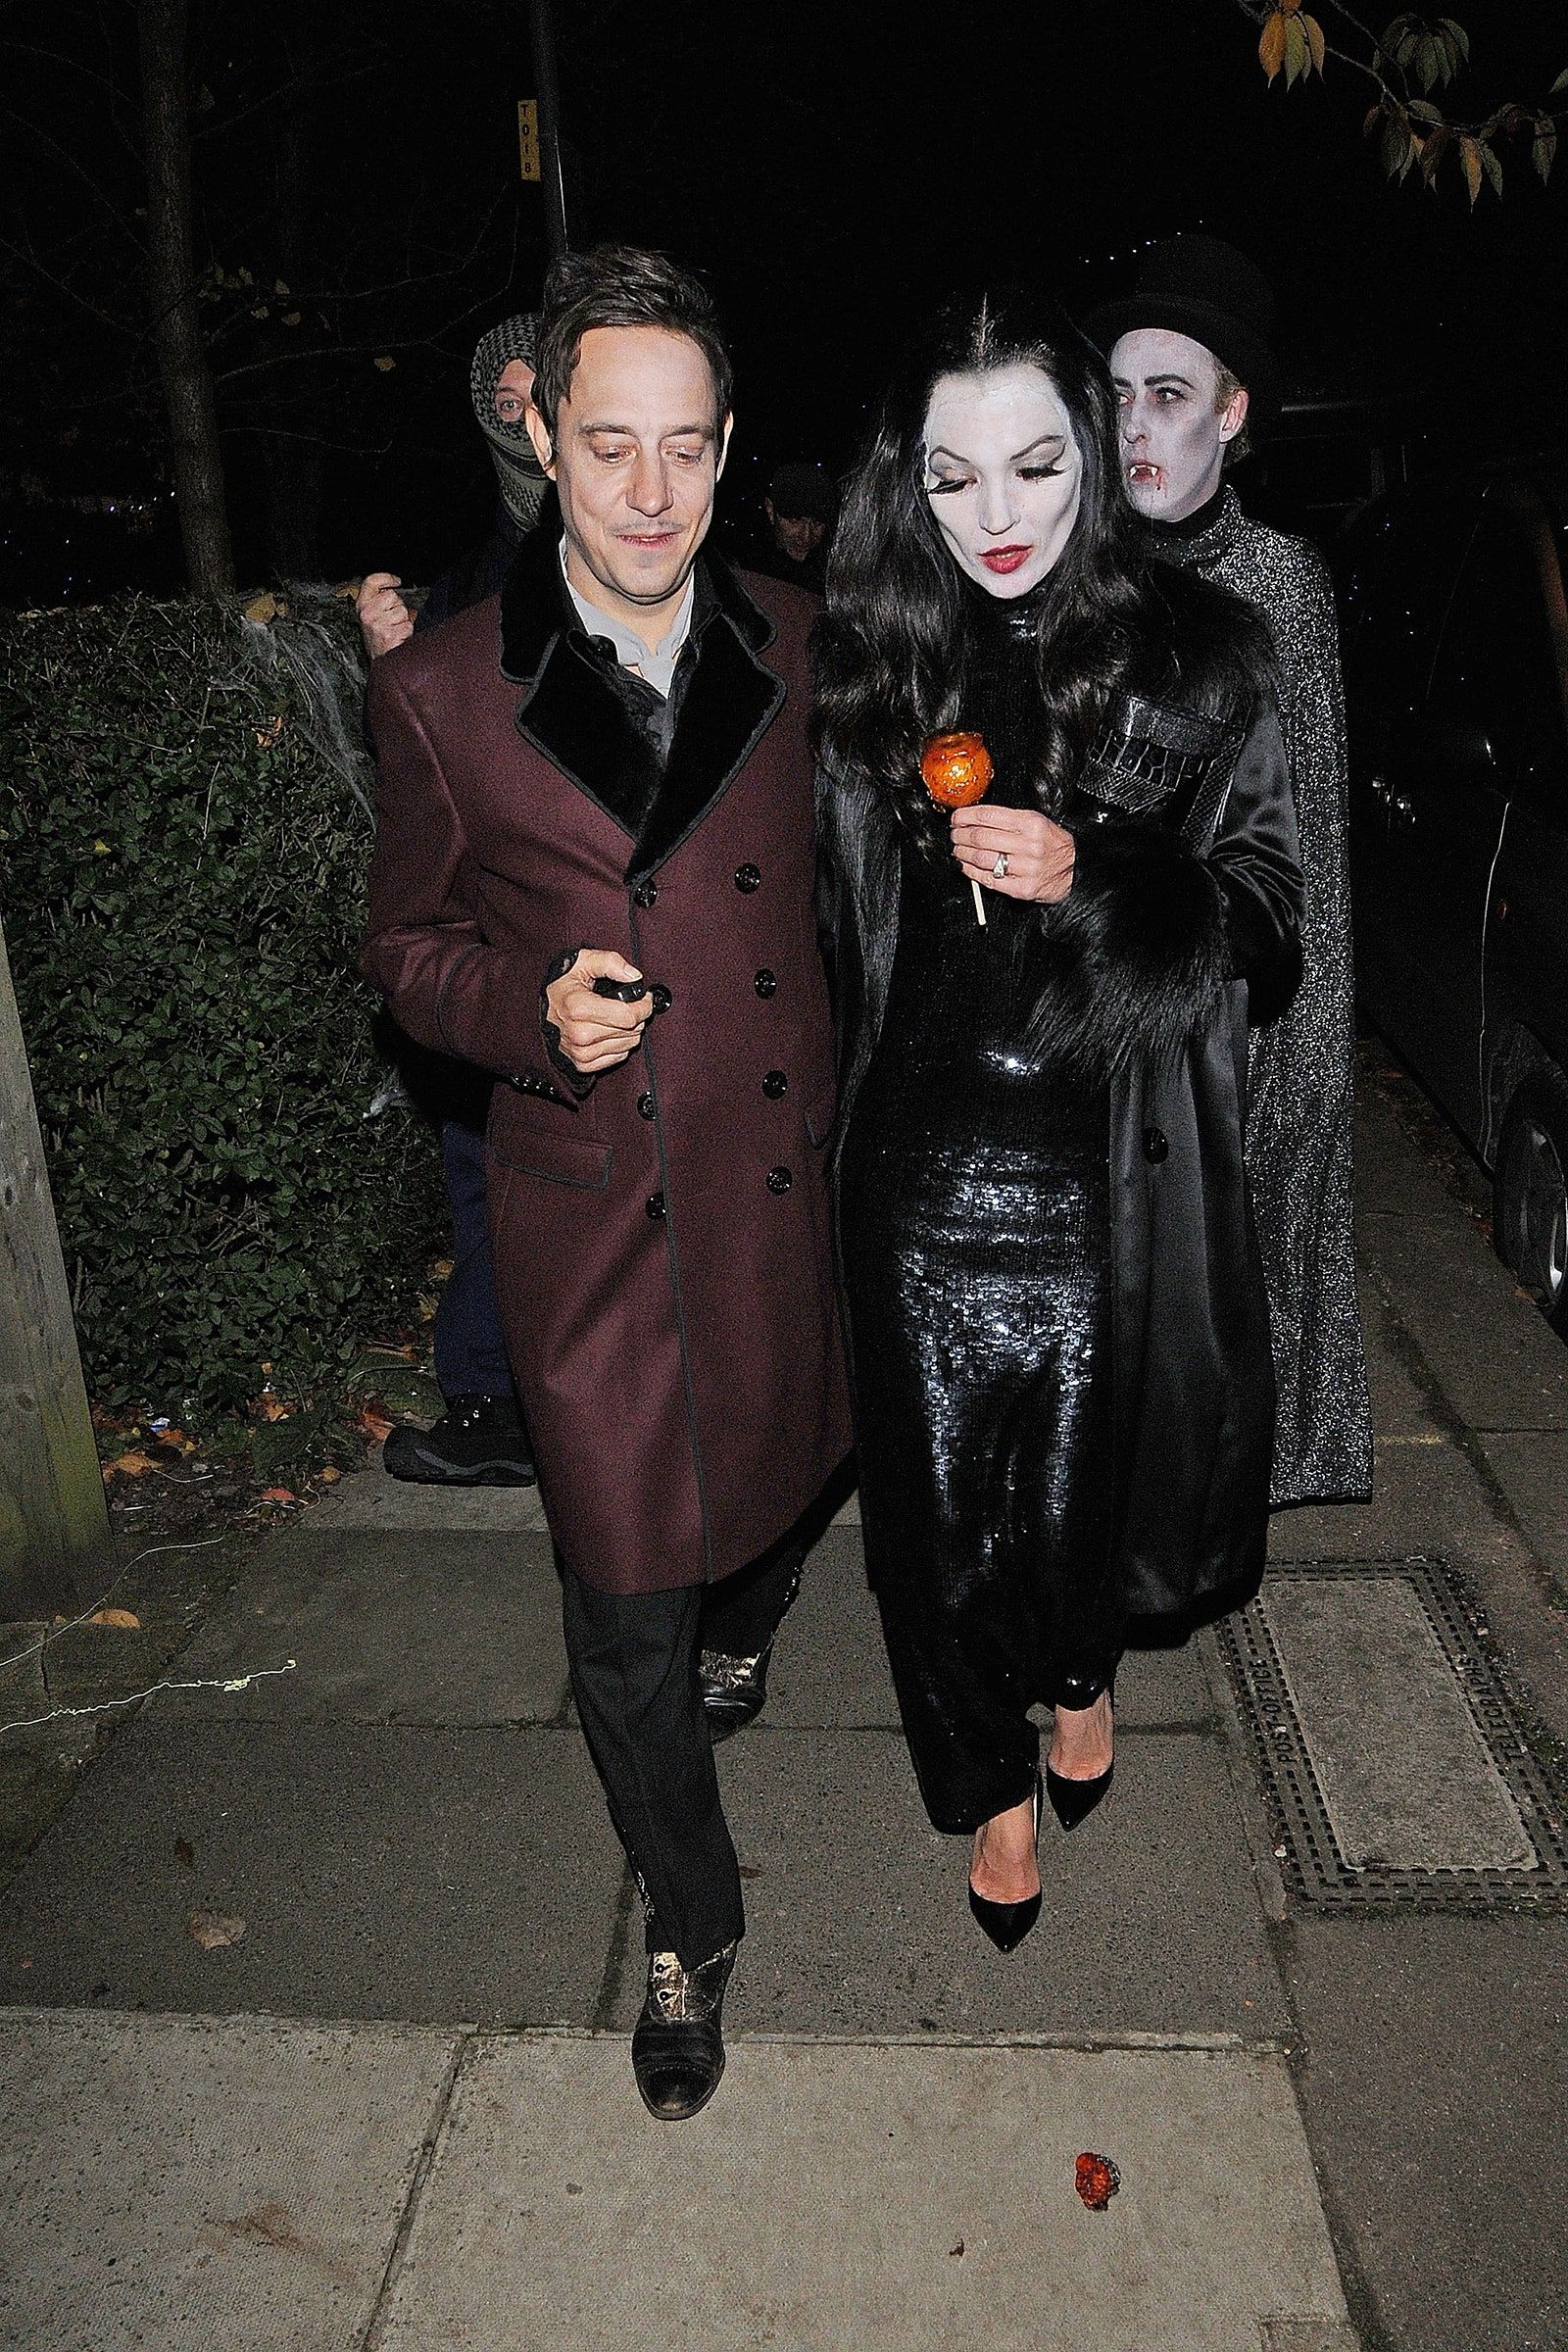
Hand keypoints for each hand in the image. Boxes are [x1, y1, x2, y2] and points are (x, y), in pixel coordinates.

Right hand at [356, 571, 414, 659]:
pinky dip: (407, 631)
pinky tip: (399, 637)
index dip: (386, 578)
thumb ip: (380, 600)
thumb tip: (395, 588)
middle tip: (392, 620)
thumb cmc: (379, 638)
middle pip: (393, 595)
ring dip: (403, 620)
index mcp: (362, 606)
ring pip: (402, 610)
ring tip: (395, 629)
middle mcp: (367, 614)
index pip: (372, 582)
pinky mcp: (389, 635)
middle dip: (398, 606)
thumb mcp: (373, 615)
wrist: (381, 662)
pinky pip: (408, 625)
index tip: (396, 581)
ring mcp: (378, 624)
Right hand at [545, 948, 650, 1073]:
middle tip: (628, 1005)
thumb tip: (634, 977)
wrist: (542, 1011)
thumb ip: (610, 962)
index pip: (628, 1016)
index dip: (644, 1005)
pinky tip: (609, 1031)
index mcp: (579, 1008)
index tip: (645, 998)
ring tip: (616, 1017)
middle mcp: (579, 1034)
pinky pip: (619, 1056)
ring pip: (628, 1045)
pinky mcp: (584, 1064)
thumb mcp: (583, 962)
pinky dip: (620, 1044)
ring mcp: (581, 1052)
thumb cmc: (564, 986)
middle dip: (637, 1016)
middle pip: (631, 1031)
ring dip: (629, 1030)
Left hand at [951, 806, 1074, 904]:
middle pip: (980, 837)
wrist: (1076, 870)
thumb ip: (1008, 819)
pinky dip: (971, 872)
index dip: (965, 816)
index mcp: (1031, 823)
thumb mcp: (1037, 822)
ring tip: (957, 850)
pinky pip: (989, 880)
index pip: (987, 816)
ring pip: (981, 858)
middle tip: (954, 835)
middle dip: (960, 835)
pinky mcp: (1022, 888)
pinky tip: (966, 867)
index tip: (956, 818)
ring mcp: (1026, 868)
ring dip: (962, 854)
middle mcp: (1029, 845)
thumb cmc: (1052, 844)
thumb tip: (974, 818)